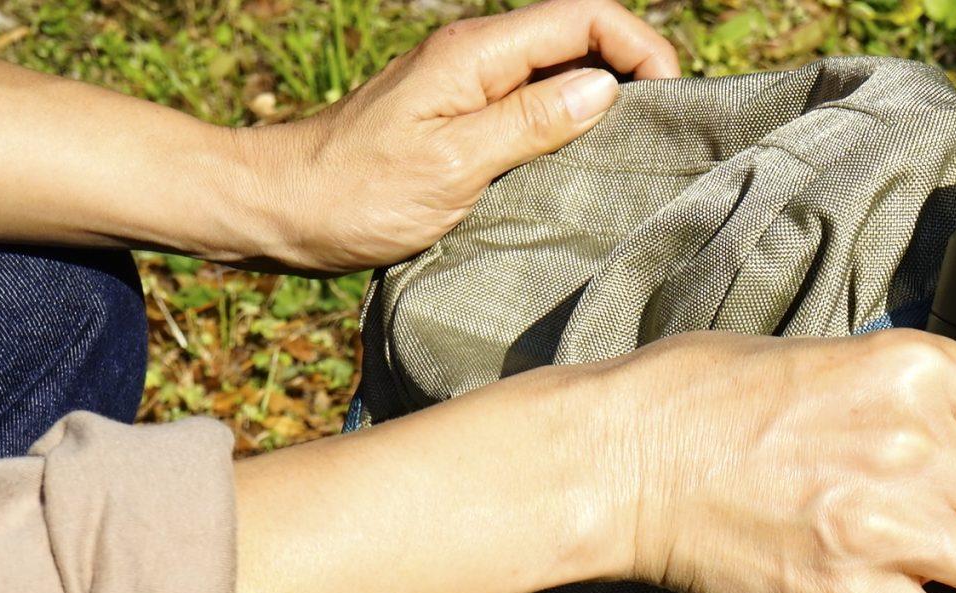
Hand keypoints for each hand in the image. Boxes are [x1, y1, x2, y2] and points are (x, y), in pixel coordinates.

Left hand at [236, 0, 679, 273]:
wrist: (282, 210)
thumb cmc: (356, 193)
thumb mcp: (452, 164)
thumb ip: (530, 123)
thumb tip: (604, 89)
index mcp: (476, 53)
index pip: (584, 17)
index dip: (641, 47)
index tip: (672, 100)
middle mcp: (476, 58)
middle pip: (579, 38)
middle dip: (634, 71)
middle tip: (668, 133)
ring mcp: (468, 89)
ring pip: (559, 74)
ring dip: (606, 102)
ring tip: (638, 154)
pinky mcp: (461, 121)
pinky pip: (533, 108)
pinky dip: (570, 127)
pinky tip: (584, 169)